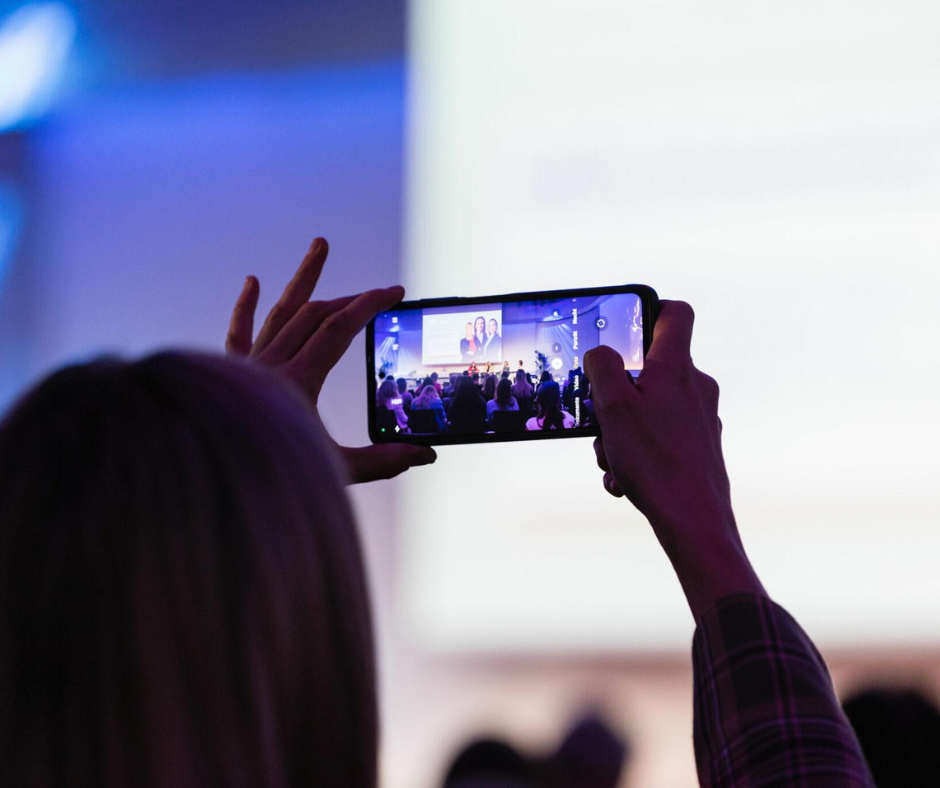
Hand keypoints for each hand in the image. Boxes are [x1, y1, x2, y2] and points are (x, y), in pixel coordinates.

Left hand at [226, 237, 436, 483]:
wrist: (214, 475)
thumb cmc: (270, 474)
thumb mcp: (336, 469)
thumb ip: (382, 462)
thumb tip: (425, 455)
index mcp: (298, 379)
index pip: (340, 328)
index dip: (370, 305)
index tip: (394, 293)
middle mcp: (271, 364)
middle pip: (314, 314)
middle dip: (351, 298)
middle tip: (377, 293)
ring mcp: (249, 365)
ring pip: (280, 312)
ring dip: (302, 279)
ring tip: (319, 246)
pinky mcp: (230, 374)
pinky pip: (239, 333)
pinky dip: (246, 307)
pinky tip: (253, 283)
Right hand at [584, 301, 764, 617]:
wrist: (693, 520)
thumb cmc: (654, 461)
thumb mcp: (612, 407)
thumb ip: (603, 367)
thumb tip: (602, 353)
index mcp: (676, 367)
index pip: (676, 313)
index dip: (651, 309)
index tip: (627, 326)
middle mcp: (696, 387)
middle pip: (651, 370)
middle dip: (618, 395)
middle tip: (601, 421)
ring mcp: (702, 418)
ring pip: (651, 410)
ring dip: (623, 432)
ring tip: (612, 461)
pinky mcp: (701, 447)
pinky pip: (661, 440)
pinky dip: (638, 455)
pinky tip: (625, 481)